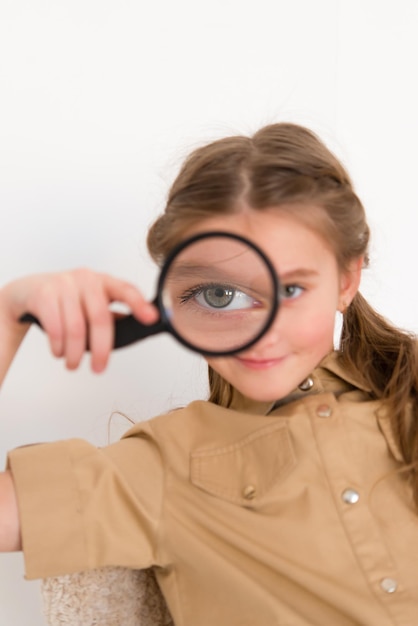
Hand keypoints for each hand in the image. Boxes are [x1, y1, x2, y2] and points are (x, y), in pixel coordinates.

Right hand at [0, 269, 157, 372]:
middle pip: (100, 318)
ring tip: (73, 363)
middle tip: (99, 369)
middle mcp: (86, 279)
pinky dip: (58, 346)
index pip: (126, 290)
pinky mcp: (44, 294)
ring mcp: (64, 284)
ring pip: (76, 328)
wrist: (28, 291)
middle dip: (102, 349)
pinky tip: (59, 352)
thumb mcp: (92, 302)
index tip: (152, 318)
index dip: (139, 304)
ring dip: (75, 353)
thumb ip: (112, 316)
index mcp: (104, 281)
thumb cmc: (68, 300)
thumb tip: (138, 333)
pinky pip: (55, 328)